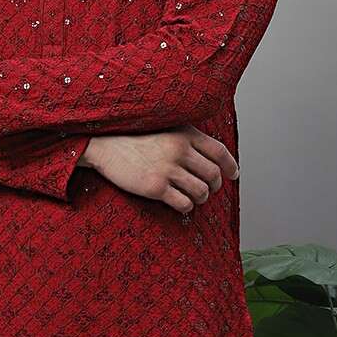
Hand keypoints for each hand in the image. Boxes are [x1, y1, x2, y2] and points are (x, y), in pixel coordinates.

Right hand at [79, 124, 239, 213]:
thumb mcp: (166, 130)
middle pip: (213, 175)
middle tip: (208, 189)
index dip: (230, 166)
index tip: (233, 175)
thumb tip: (215, 160)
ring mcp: (167, 169)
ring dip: (201, 198)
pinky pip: (184, 203)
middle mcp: (179, 150)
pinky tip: (179, 203)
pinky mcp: (155, 187)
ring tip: (193, 197)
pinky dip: (186, 207)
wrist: (104, 145)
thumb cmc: (136, 139)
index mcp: (184, 134)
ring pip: (201, 192)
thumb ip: (188, 140)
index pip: (219, 152)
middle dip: (214, 186)